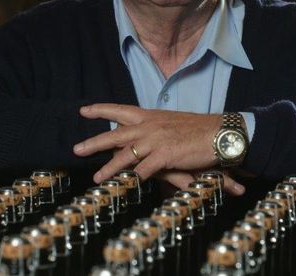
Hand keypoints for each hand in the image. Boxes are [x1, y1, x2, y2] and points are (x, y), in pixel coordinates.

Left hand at [72, 104, 243, 193]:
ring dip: (110, 168)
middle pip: (115, 134)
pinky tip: (126, 185)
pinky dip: (134, 178)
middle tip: (77, 149)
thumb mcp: (170, 124)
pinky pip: (144, 169)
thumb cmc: (197, 130)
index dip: (101, 110)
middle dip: (94, 142)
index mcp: (150, 116)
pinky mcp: (165, 154)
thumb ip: (154, 130)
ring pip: (126, 155)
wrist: (218, 132)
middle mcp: (149, 125)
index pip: (120, 110)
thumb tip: (141, 137)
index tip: (84, 111)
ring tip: (97, 178)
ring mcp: (156, 139)